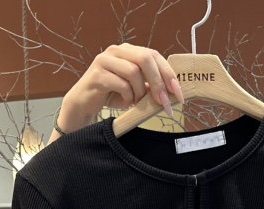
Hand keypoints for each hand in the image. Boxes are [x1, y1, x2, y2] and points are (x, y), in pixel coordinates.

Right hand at [53, 44, 184, 138]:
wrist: (84, 103)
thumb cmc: (111, 95)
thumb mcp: (135, 89)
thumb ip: (150, 85)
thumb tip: (173, 92)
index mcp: (129, 51)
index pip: (154, 55)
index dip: (168, 74)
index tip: (178, 94)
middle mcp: (117, 51)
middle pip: (145, 59)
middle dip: (158, 83)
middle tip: (164, 103)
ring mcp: (106, 60)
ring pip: (133, 72)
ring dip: (140, 92)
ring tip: (136, 103)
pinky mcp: (98, 74)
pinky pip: (121, 84)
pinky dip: (128, 97)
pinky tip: (126, 104)